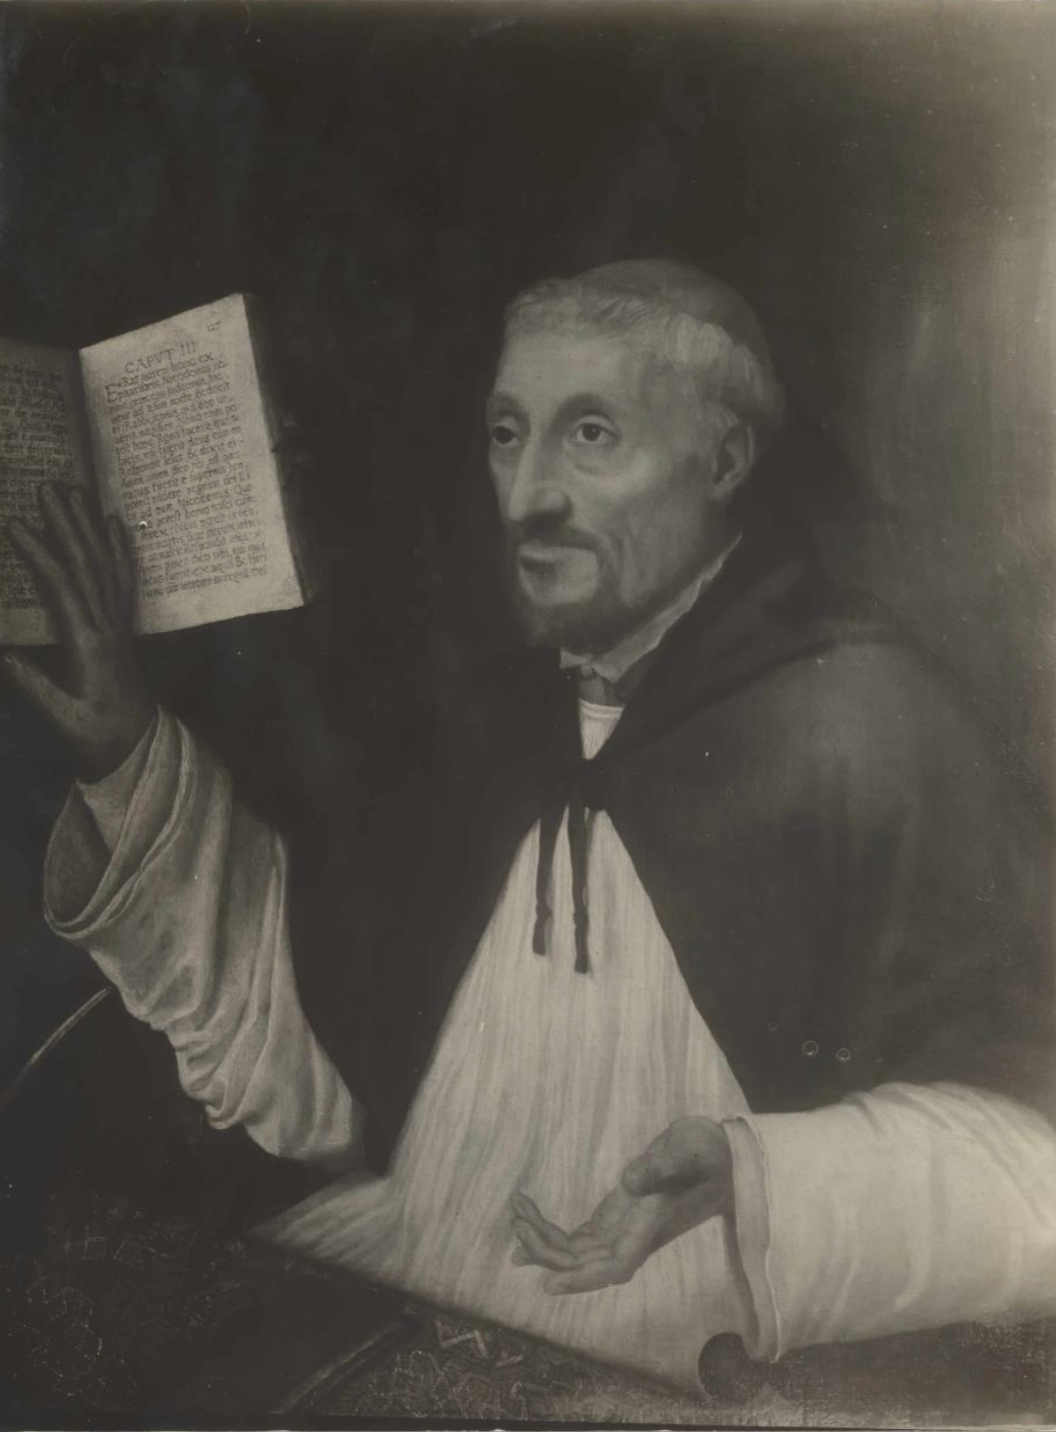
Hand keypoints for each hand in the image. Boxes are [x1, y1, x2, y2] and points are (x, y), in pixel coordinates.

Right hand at [2, 482, 153, 779]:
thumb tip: (1, 653)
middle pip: (88, 564)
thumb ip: (32, 685)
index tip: (17, 526)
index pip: (64, 588)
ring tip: (77, 491)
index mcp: (89, 643)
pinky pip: (125, 580)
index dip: (41, 556)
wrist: (139, 749)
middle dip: (67, 524)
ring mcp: (118, 624)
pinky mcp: (123, 628)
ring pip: (107, 565)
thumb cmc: (96, 737)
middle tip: (49, 486)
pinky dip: (121, 549)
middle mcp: (108, 625)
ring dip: (90, 526)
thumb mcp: (60, 717)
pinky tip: (115, 524)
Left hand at [510, 1117, 733, 1294]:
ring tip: (515, 1213)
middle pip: (584, 1263)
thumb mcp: (687, 1151)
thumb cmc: (708, 1153)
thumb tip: (628, 1182)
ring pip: (578, 1251)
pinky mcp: (619, 1215)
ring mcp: (625, 1228)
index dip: (580, 1280)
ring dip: (544, 1240)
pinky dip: (553, 1232)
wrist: (726, 1156)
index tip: (548, 1284)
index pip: (612, 1268)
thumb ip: (660, 1167)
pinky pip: (581, 1237)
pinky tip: (527, 1222)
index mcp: (649, 1227)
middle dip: (546, 1251)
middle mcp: (634, 1236)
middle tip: (515, 1221)